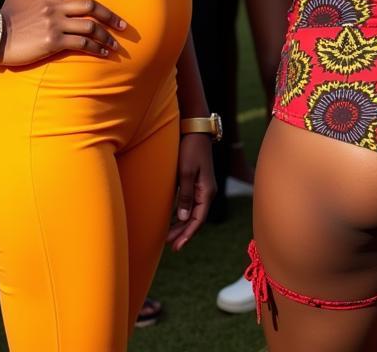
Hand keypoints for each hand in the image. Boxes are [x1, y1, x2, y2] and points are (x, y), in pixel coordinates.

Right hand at [0, 0, 127, 66]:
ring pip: (90, 26)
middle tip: (123, 25)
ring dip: (106, 36)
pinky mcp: (53, 42)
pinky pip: (81, 44)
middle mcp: (54, 7)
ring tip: (115, 45)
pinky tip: (103, 54)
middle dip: (110, 15)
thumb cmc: (2, 18)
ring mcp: (55, 24)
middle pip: (90, 6)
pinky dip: (95, 49)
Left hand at [167, 133, 215, 250]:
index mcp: (207, 191)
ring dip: (182, 224)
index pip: (199, 219)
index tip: (176, 246)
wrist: (195, 130)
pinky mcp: (196, 181)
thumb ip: (185, 195)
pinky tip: (173, 218)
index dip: (188, 234)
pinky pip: (190, 203)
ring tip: (169, 236)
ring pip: (193, 211)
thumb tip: (184, 218)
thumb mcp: (185, 172)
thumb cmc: (190, 149)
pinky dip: (182, 213)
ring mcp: (203, 186)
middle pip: (196, 218)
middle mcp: (207, 191)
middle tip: (169, 245)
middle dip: (183, 233)